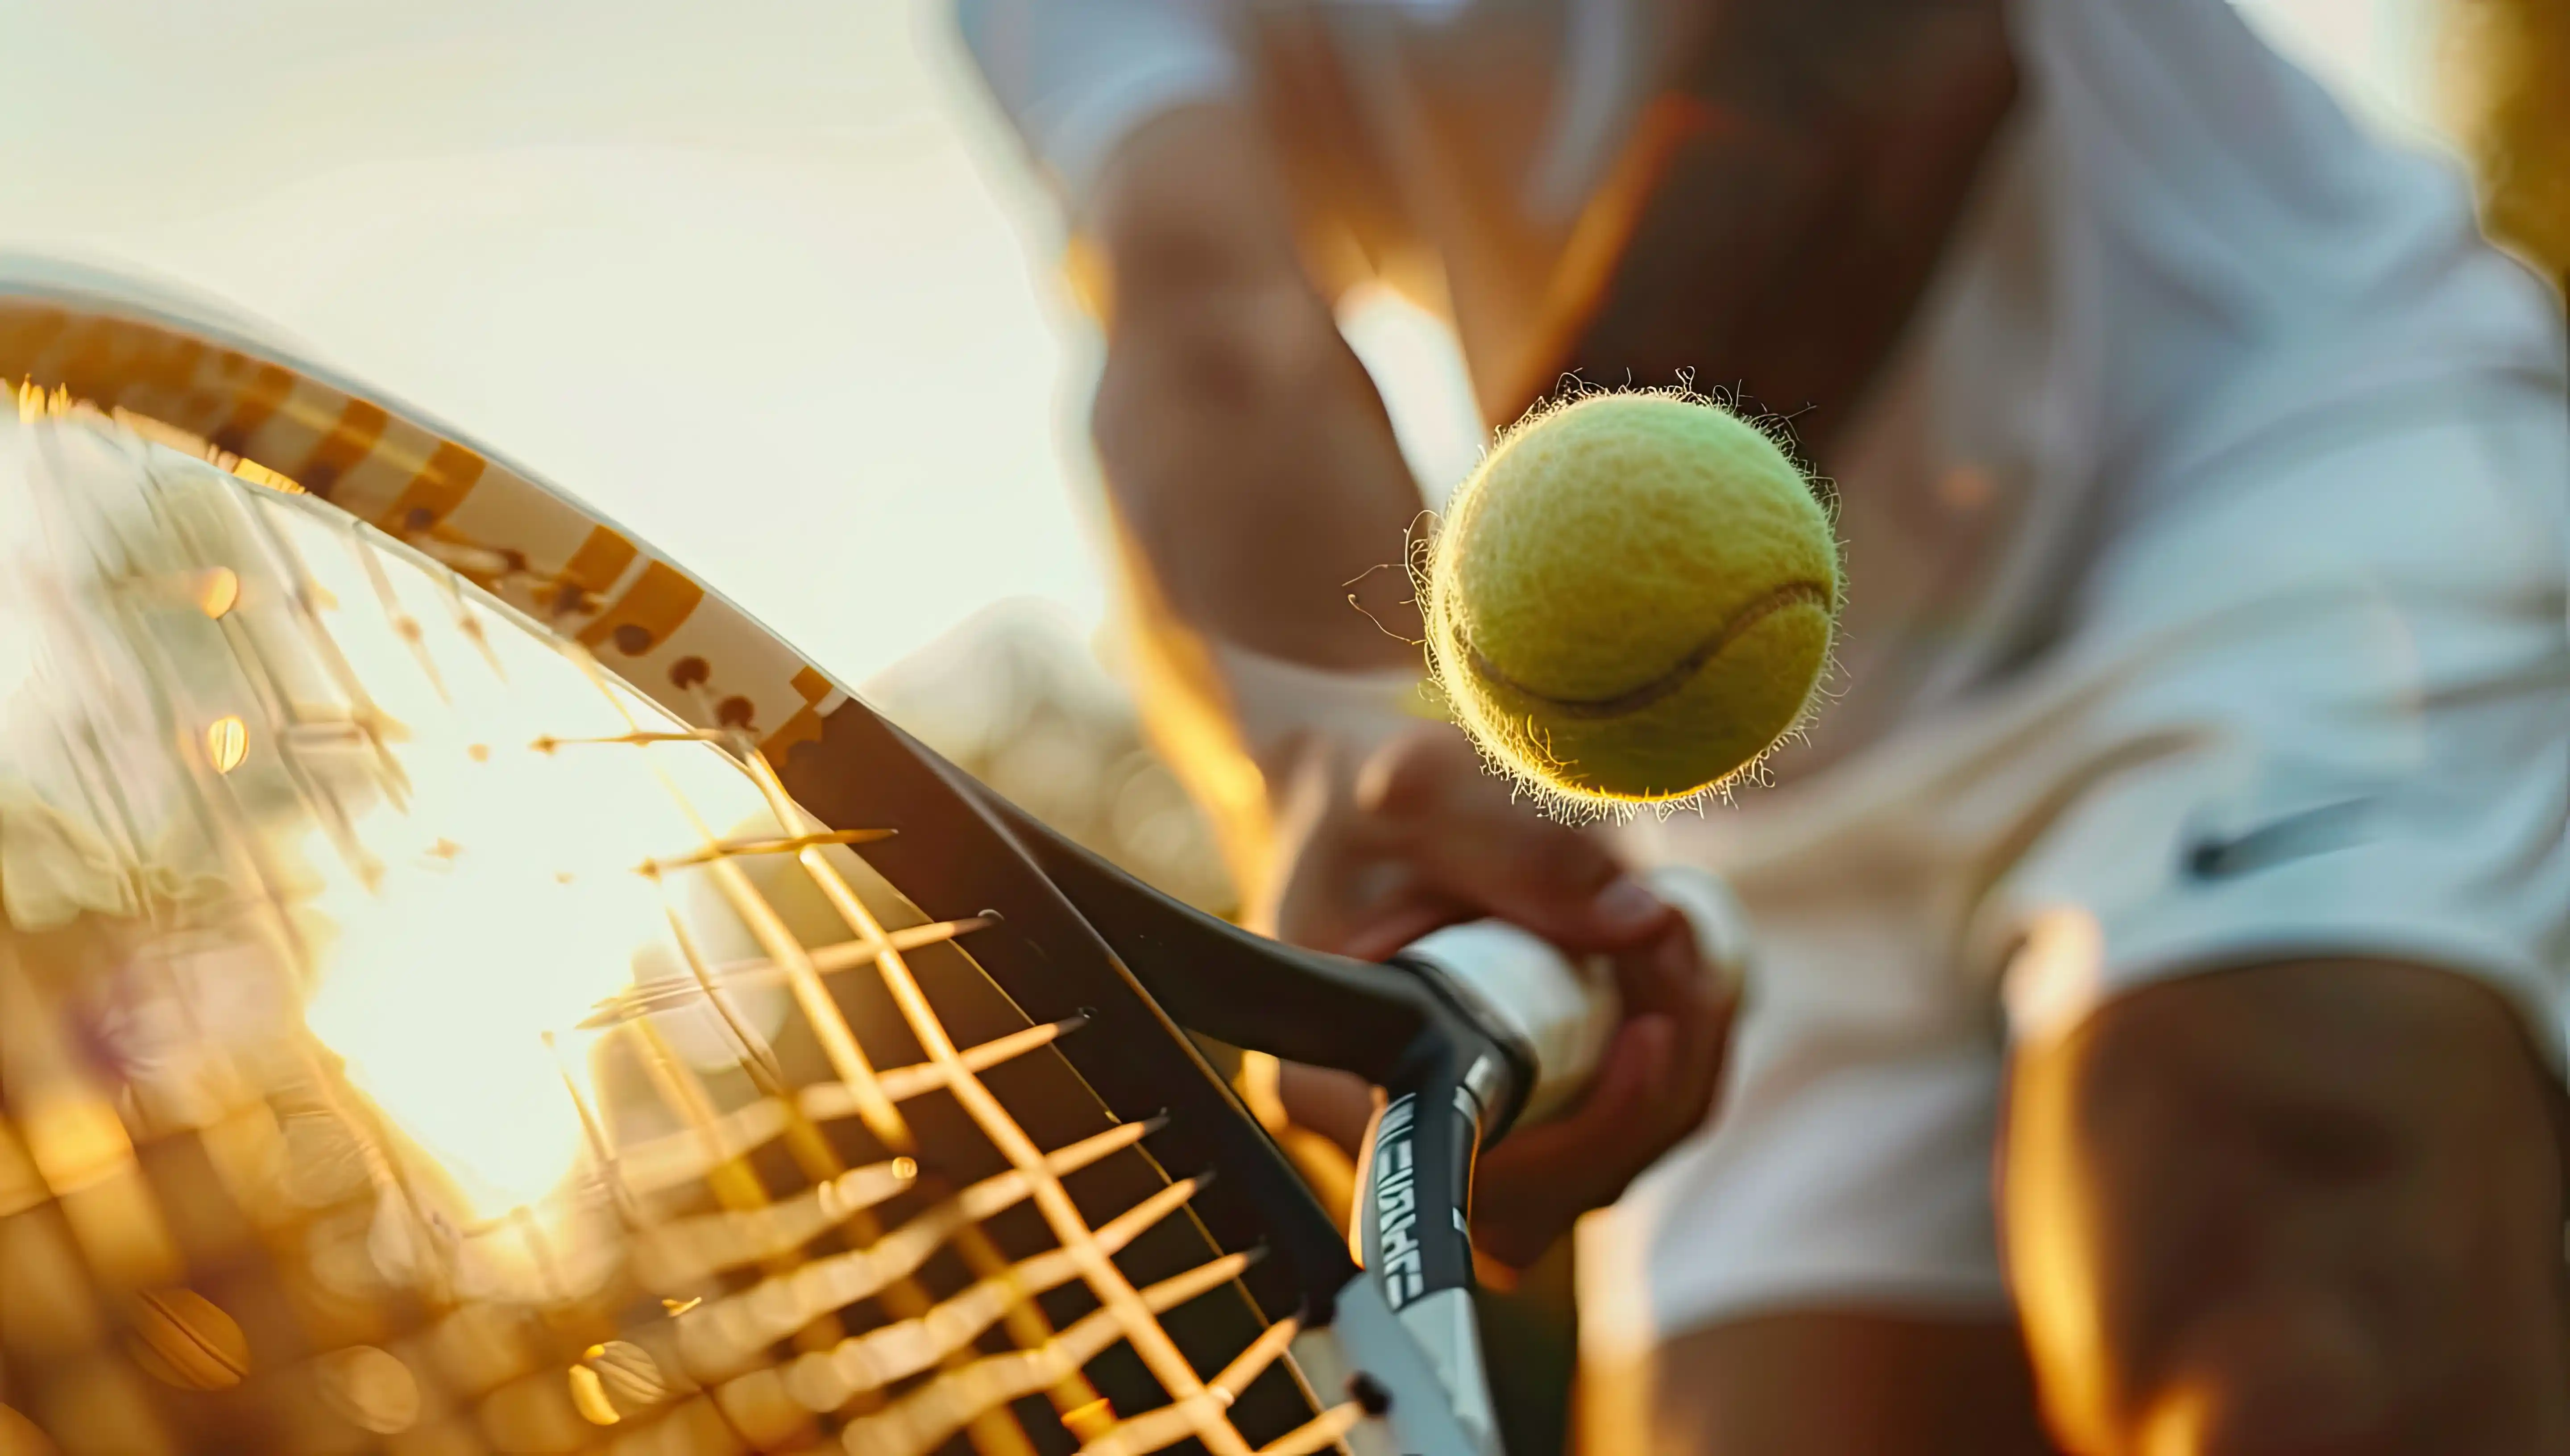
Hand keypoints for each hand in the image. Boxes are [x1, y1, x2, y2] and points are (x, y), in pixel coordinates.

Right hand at [1262, 722, 1739, 1269]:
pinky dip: (1674, 1056)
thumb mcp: (1425, 786)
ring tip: (1669, 930)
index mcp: (1330, 1083)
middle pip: (1569, 1185)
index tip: (1651, 1030)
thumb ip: (1513, 842)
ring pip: (1615, 1162)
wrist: (1376, 809)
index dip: (1591, 1127)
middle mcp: (1395, 1134)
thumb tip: (1635, 918)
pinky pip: (1627, 1130)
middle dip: (1658, 1075)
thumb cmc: (1375, 798)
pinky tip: (1664, 960)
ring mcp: (1470, 1138)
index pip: (1485, 1173)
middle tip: (1673, 938)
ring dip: (1680, 1059)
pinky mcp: (1528, 1119)